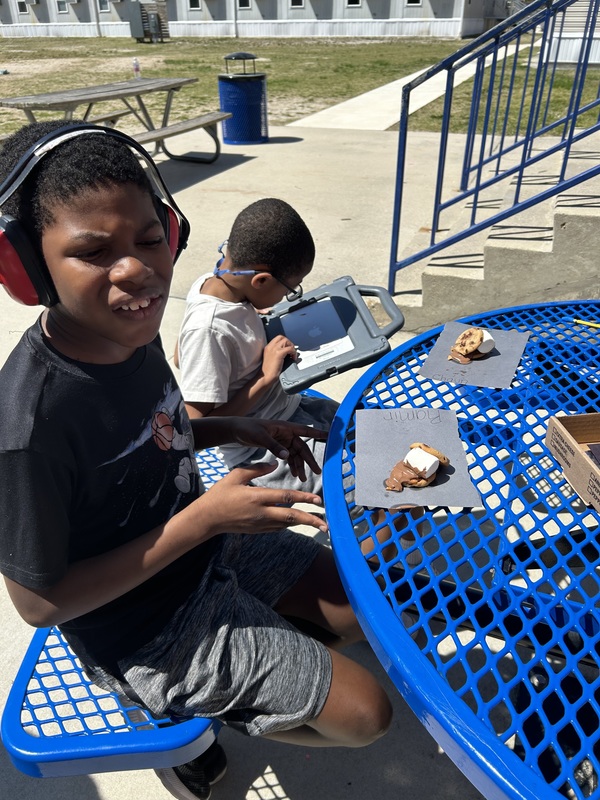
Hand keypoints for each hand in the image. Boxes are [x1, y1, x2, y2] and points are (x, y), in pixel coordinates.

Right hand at [199, 464, 328, 534]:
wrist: (207, 518)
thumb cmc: (220, 494)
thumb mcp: (236, 476)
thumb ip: (256, 469)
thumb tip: (275, 463)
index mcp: (257, 497)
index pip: (286, 497)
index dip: (304, 498)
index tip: (318, 499)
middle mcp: (262, 513)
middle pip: (292, 517)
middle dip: (310, 520)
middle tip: (326, 523)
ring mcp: (260, 524)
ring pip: (287, 524)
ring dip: (303, 523)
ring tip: (318, 524)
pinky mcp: (258, 530)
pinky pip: (278, 527)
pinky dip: (289, 524)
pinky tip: (296, 521)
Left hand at [230, 417, 327, 480]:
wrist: (236, 430)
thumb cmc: (248, 428)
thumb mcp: (261, 437)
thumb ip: (274, 446)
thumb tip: (287, 456)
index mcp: (285, 428)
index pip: (305, 431)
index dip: (318, 433)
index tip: (330, 437)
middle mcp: (286, 433)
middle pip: (302, 447)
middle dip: (309, 460)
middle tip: (316, 471)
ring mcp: (282, 440)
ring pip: (295, 454)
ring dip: (299, 465)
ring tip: (302, 478)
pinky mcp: (277, 446)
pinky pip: (288, 456)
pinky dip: (291, 464)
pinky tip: (294, 473)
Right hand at [261, 335, 296, 382]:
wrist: (266, 376)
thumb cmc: (268, 371)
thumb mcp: (270, 358)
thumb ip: (276, 353)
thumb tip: (286, 351)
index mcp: (268, 347)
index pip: (278, 338)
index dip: (285, 342)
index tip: (288, 348)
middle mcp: (270, 346)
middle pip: (282, 337)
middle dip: (289, 343)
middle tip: (291, 350)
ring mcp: (274, 349)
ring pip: (286, 341)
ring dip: (292, 347)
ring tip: (292, 354)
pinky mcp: (279, 354)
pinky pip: (290, 348)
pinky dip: (293, 353)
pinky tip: (293, 358)